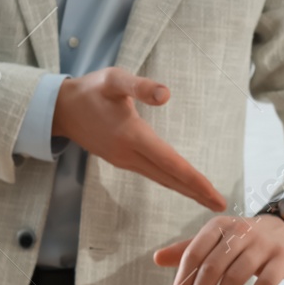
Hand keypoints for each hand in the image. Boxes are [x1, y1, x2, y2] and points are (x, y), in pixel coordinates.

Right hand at [53, 67, 225, 211]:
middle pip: (170, 177)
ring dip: (185, 189)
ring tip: (207, 199)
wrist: (61, 108)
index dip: (195, 180)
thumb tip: (166, 94)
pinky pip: (152, 175)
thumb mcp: (114, 79)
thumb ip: (140, 86)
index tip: (215, 194)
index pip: (171, 163)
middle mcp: (129, 155)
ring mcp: (124, 161)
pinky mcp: (121, 160)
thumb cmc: (90, 90)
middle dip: (196, 191)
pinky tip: (181, 184)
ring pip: (161, 178)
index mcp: (132, 136)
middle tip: (222, 205)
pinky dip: (171, 182)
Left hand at [154, 215, 283, 284]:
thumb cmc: (246, 241)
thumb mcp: (218, 239)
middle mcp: (241, 232)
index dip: (184, 278)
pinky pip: (265, 284)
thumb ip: (189, 249)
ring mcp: (264, 245)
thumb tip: (157, 258)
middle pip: (213, 266)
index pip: (195, 252)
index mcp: (220, 226)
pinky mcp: (283, 259)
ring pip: (237, 277)